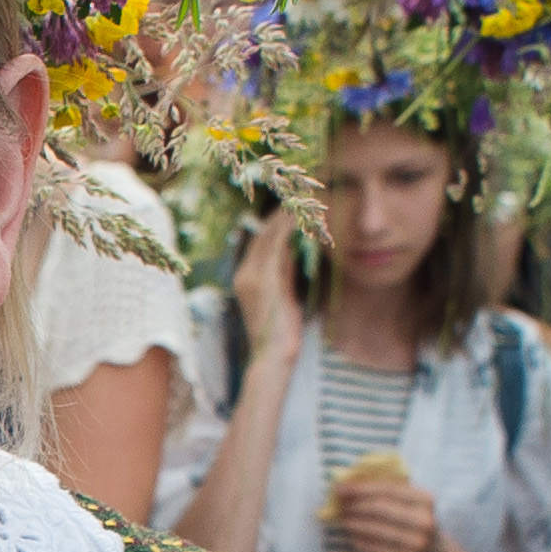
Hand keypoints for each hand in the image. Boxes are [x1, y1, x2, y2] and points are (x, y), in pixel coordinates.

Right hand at [229, 209, 305, 355]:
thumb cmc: (282, 334)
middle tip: (301, 194)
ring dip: (288, 215)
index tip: (294, 206)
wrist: (274, 357)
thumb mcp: (283, 298)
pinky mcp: (265, 279)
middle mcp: (244, 272)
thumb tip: (294, 255)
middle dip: (282, 212)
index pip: (260, 240)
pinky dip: (290, 228)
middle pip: (263, 232)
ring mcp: (252, 275)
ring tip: (306, 199)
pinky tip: (305, 217)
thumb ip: (284, 275)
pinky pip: (278, 244)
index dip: (276, 222)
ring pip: (270, 234)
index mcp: (245, 277)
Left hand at [328, 478, 443, 551]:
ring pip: (374, 529)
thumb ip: (388, 492)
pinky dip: (359, 541)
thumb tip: (350, 481)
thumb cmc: (414, 525)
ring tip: (343, 520)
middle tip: (339, 505)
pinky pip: (374, 548)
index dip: (360, 487)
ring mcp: (416, 543)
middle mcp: (423, 521)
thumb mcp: (412, 506)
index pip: (387, 488)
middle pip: (378, 508)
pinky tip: (352, 537)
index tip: (339, 487)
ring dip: (353, 523)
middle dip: (354, 505)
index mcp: (425, 500)